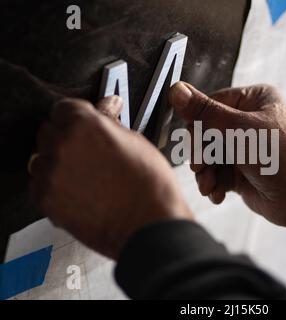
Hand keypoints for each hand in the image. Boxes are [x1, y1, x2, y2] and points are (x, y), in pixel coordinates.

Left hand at [29, 96, 192, 258]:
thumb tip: (108, 107)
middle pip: (48, 131)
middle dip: (65, 139)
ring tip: (85, 177)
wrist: (149, 225)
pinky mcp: (46, 200)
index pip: (63, 108)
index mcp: (86, 125)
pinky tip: (79, 192)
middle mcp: (63, 145)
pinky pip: (39, 185)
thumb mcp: (136, 143)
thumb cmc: (150, 187)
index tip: (81, 125)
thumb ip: (111, 123)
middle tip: (87, 153)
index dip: (75, 118)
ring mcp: (52, 174)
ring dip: (57, 164)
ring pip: (41, 159)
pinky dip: (53, 187)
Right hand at [169, 82, 285, 237]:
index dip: (198, 126)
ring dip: (205, 173)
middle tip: (202, 166)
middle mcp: (248, 121)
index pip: (210, 106)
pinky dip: (214, 184)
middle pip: (206, 133)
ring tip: (209, 186)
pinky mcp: (243, 171)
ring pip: (209, 156)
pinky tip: (218, 194)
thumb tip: (177, 91)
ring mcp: (245, 147)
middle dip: (202, 154)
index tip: (195, 144)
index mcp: (253, 100)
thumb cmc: (284, 158)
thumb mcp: (240, 130)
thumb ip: (205, 113)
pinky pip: (217, 174)